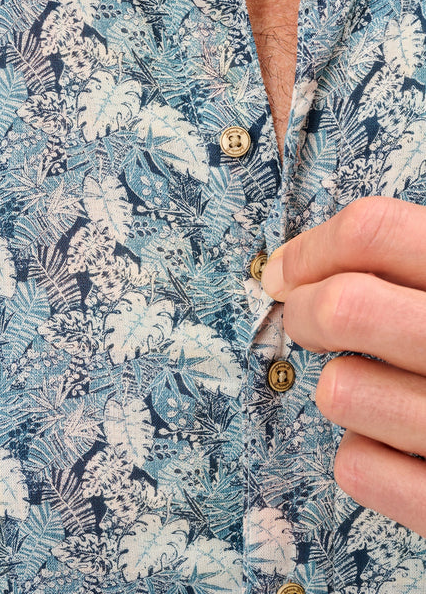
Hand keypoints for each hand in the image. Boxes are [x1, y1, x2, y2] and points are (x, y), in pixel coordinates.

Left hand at [261, 196, 425, 536]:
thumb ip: (411, 264)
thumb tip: (297, 265)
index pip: (372, 231)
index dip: (312, 248)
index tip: (287, 270)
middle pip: (344, 306)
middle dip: (305, 312)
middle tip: (307, 321)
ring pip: (341, 390)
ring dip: (341, 387)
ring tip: (375, 389)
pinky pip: (359, 466)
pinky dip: (363, 454)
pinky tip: (393, 443)